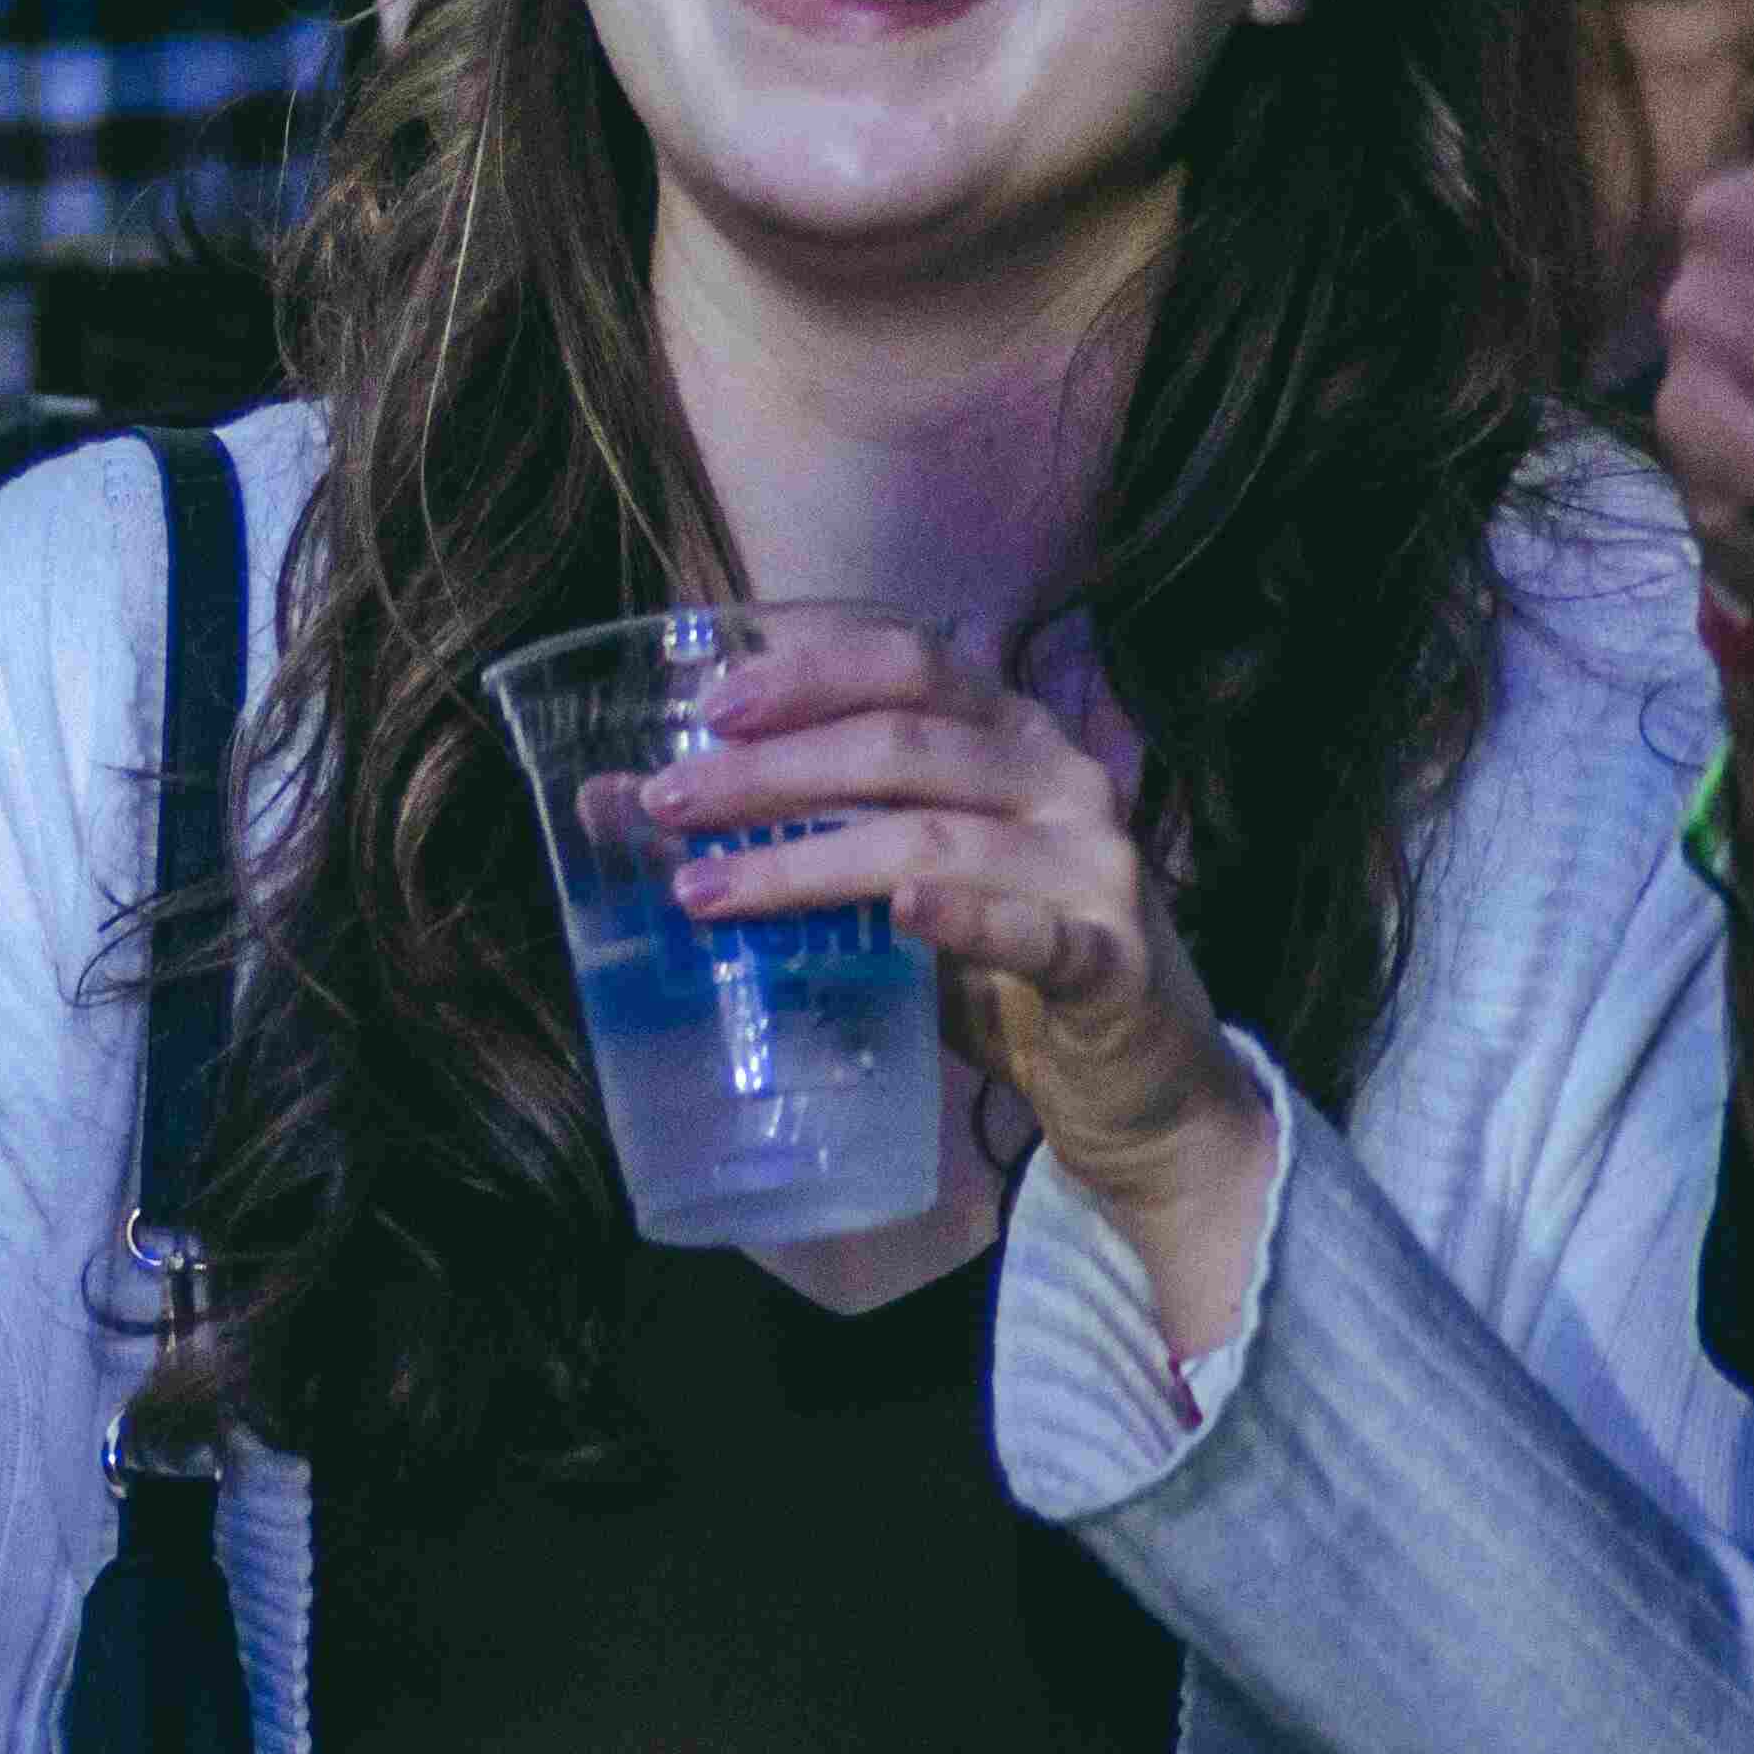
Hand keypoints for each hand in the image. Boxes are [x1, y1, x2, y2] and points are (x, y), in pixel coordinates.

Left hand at [645, 624, 1269, 1253]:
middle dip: (770, 772)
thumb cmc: (994, 973)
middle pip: (899, 744)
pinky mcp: (1114, 959)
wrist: (1138, 1092)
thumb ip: (786, 840)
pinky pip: (1034, 930)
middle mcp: (1061, 775)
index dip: (805, 671)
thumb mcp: (887, 892)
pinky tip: (902, 915)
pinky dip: (965, 917)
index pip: (907, 662)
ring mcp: (1096, 862)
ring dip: (808, 861)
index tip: (705, 706)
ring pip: (935, 835)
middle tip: (670, 804)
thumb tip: (614, 802)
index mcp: (1009, 734)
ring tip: (707, 891)